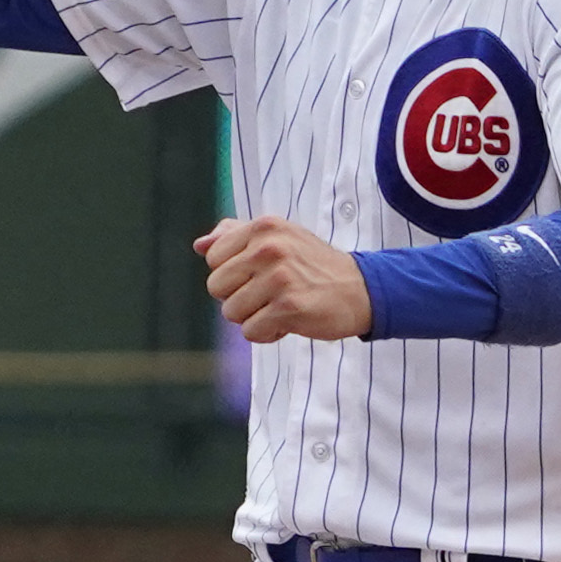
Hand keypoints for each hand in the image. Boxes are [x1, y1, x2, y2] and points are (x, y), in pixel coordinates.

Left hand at [200, 218, 372, 340]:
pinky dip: (267, 334)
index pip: (213, 258)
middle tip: (267, 295)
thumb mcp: (279, 238)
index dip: (232, 274)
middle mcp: (269, 248)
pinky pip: (251, 332)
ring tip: (280, 307)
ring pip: (231, 312)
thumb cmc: (313, 265)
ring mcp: (279, 278)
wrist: (361, 289)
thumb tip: (199, 246)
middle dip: (238, 298)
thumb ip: (236, 236)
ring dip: (253, 318)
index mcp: (264, 227)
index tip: (257, 275)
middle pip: (216, 287)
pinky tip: (289, 322)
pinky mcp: (289, 307)